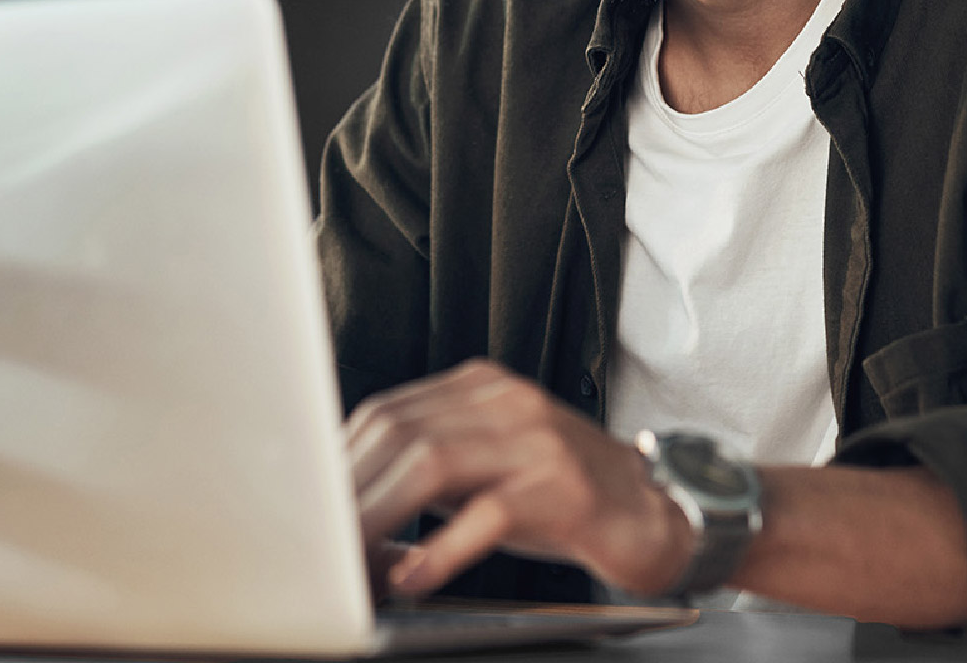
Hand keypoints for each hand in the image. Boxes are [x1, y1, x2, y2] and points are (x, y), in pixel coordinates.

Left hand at [343, 359, 691, 599]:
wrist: (660, 514)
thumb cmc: (566, 499)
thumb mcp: (488, 471)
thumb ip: (426, 475)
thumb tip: (349, 508)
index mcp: (481, 389)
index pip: (386, 413)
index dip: (338, 463)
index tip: (306, 508)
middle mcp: (506, 402)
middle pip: (399, 433)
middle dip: (347, 492)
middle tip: (315, 543)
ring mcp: (537, 441)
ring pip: (431, 462)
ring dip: (378, 518)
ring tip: (349, 562)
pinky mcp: (563, 488)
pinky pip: (487, 514)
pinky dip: (441, 549)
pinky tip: (414, 577)